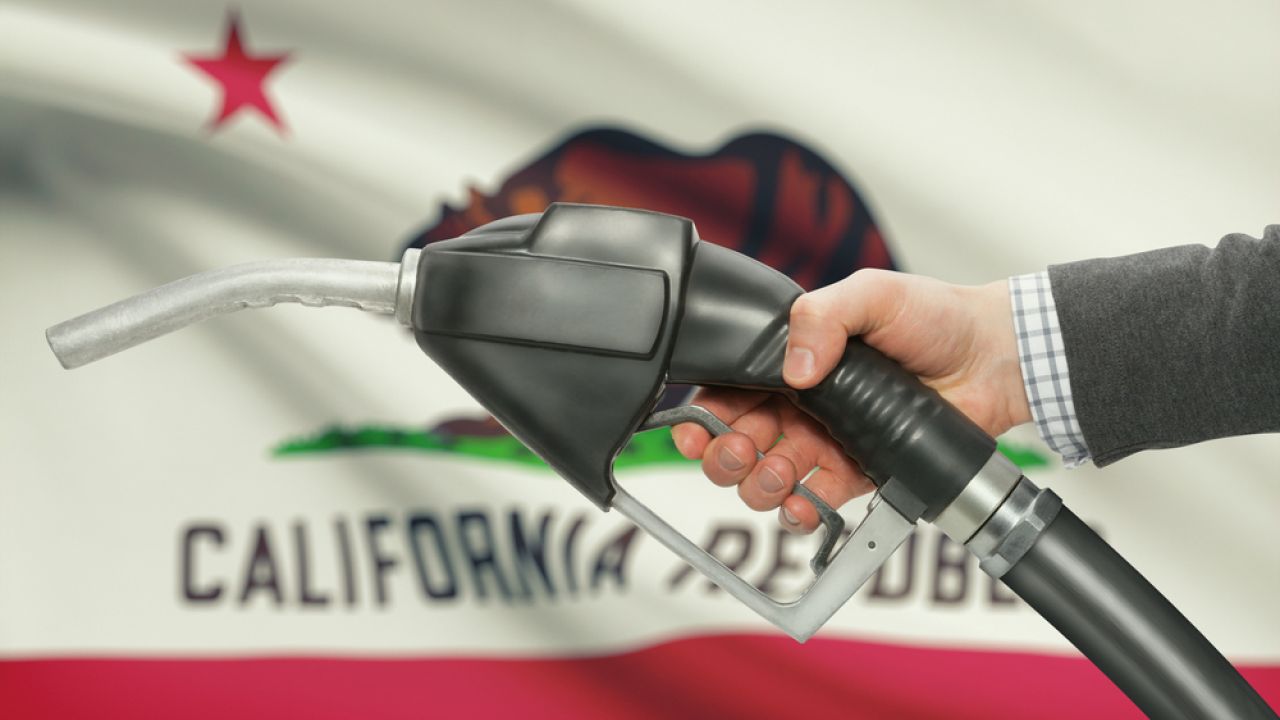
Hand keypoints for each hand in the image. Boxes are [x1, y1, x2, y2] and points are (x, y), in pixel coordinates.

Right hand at [671, 269, 1031, 532]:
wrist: (993, 356)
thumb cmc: (935, 316)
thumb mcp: (870, 294)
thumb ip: (820, 316)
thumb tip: (793, 367)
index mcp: (789, 360)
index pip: (725, 393)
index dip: (701, 416)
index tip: (694, 429)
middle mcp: (800, 405)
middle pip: (734, 444)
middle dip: (725, 456)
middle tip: (742, 450)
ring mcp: (826, 442)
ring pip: (766, 479)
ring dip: (759, 485)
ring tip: (779, 471)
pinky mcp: (857, 473)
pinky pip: (814, 504)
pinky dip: (798, 513)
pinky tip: (800, 504)